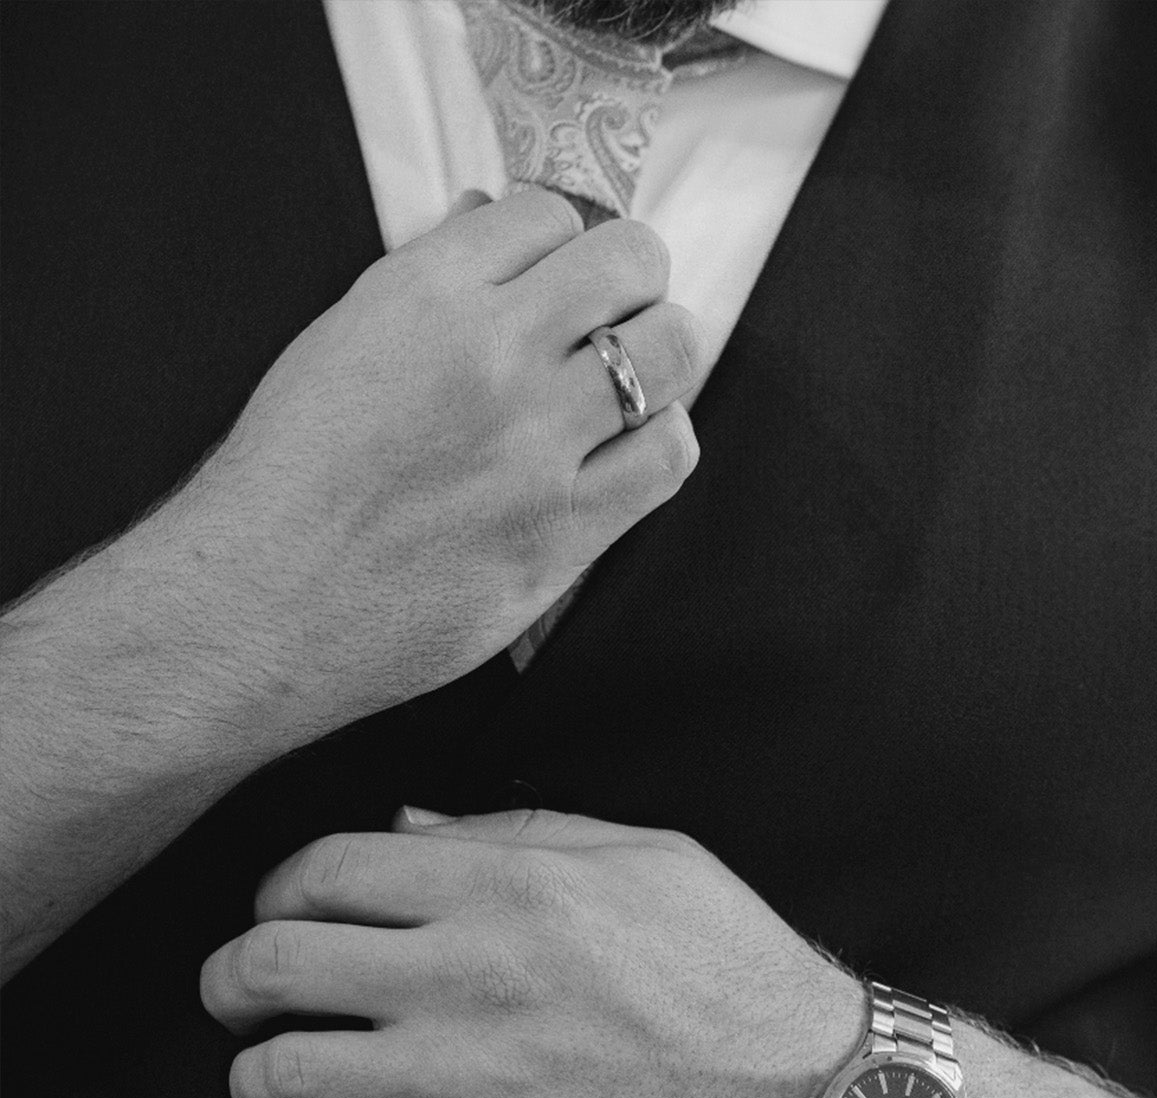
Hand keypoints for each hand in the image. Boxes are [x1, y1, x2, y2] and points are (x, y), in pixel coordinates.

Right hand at [152, 189, 705, 754]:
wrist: (262, 601)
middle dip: (631, 281)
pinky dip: (663, 441)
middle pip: (630, 262)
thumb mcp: (338, 341)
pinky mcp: (565, 529)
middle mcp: (493, 356)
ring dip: (661, 356)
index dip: (560, 243)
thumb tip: (488, 216)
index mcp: (426, 294)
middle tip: (613, 317)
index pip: (548, 212)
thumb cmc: (289, 477)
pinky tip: (631, 451)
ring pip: (670, 351)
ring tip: (630, 384)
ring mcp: (537, 444)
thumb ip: (426, 277)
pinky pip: (669, 456)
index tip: (555, 278)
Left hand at [200, 809, 866, 1097]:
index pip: (322, 869)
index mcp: (509, 883)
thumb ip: (521, 829)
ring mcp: (476, 1081)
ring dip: (260, 1079)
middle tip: (245, 1001)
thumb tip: (408, 823)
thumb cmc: (736, 970)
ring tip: (286, 1083)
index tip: (285, 917)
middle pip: (270, 965)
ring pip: (281, 1078)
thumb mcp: (650, 858)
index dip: (277, 893)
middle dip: (232, 982)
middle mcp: (472, 973)